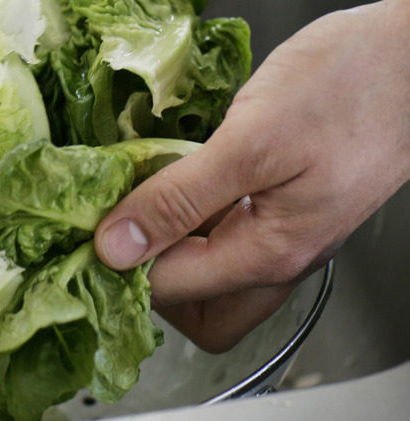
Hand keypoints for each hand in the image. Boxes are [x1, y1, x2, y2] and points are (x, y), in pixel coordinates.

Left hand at [95, 0, 409, 352]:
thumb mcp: (253, 141)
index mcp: (268, 254)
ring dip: (169, 248)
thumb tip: (117, 247)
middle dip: (149, 283)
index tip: (88, 231)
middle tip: (117, 228)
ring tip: (142, 199)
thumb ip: (180, 199)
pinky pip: (225, 237)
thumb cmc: (353, 87)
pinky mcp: (282, 208)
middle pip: (198, 312)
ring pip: (211, 278)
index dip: (119, 268)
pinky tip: (175, 182)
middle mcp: (276, 258)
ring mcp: (282, 235)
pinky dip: (192, 220)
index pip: (168, 292)